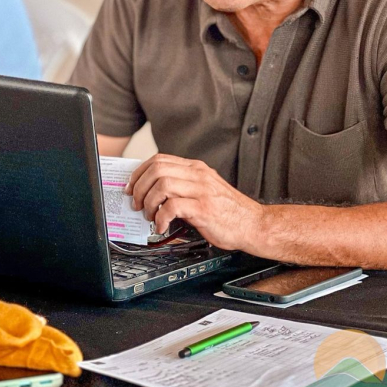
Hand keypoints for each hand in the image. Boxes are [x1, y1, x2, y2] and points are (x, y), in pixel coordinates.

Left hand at [125, 154, 261, 251]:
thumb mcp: (205, 190)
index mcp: (196, 169)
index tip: (131, 186)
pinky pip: (172, 207)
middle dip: (139, 187)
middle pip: (157, 169)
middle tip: (137, 204)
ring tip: (149, 216)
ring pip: (162, 185)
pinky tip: (161, 226)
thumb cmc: (229, 211)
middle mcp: (198, 175)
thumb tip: (152, 191)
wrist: (255, 224)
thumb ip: (183, 186)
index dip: (140, 172)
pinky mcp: (204, 209)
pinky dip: (160, 217)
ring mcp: (202, 191)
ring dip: (149, 202)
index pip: (159, 159)